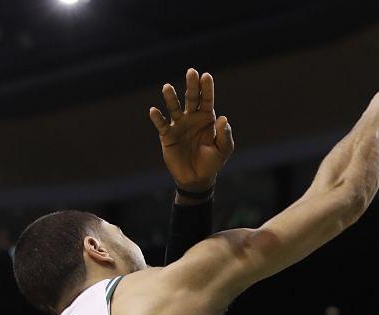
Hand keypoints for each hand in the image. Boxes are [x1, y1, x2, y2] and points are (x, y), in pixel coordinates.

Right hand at [149, 68, 235, 193]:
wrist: (196, 178)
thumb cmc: (212, 162)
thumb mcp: (223, 150)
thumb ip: (224, 135)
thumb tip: (223, 118)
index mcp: (207, 118)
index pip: (207, 99)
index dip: (207, 88)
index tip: (206, 76)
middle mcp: (192, 117)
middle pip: (191, 98)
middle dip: (191, 85)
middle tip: (191, 71)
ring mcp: (179, 125)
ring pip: (174, 108)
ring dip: (171, 98)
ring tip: (167, 87)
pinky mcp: (167, 135)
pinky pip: (162, 124)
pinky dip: (157, 118)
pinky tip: (154, 111)